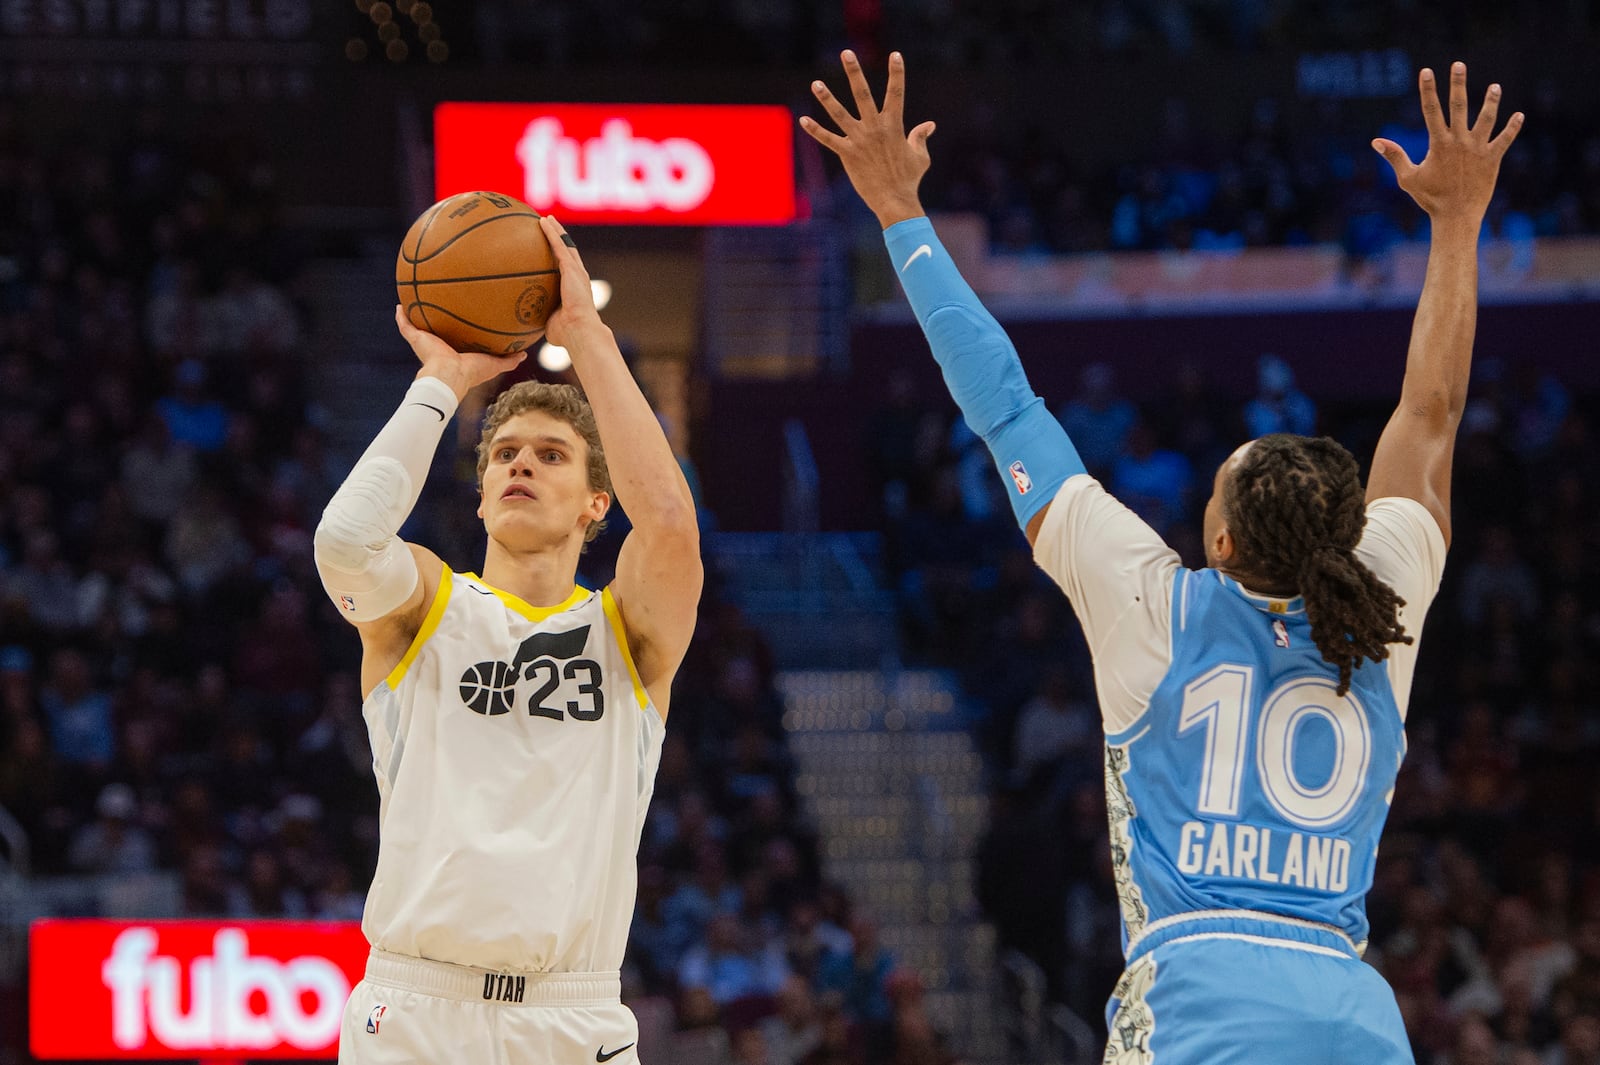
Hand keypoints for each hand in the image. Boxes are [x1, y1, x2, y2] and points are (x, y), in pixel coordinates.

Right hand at [394, 305, 525, 400]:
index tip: (460, 317)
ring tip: (414, 297)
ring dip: (415, 314)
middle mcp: (439, 346)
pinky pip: (405, 325)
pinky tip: (399, 305)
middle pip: (436, 330)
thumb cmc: (472, 372)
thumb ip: (508, 360)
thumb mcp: (494, 364)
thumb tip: (525, 354)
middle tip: (438, 303)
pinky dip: (400, 316)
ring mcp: (426, 343)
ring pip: (418, 326)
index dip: (457, 329)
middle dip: (436, 319)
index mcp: (455, 352)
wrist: (450, 375)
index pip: (456, 338)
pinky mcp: (416, 339)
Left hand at [537, 213, 607, 350]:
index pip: (567, 269)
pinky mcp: (572, 268)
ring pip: (564, 244)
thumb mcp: (549, 324)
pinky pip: (559, 246)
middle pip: (568, 252)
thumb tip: (523, 326)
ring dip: (556, 231)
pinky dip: (552, 232)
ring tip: (546, 219)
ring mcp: (576, 271)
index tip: (551, 249)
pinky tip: (543, 222)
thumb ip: (540, 319)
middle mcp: (578, 277)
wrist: (579, 331)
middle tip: (549, 228)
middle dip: (559, 239)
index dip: (560, 257)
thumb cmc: (566, 334)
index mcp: (575, 289)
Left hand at [800, 50, 934, 228]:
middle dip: (854, 72)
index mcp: (894, 125)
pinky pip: (828, 139)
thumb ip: (920, 137)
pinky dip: (815, 130)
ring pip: (839, 114)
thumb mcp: (920, 156)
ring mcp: (859, 140)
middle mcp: (875, 128)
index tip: (895, 54)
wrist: (895, 201)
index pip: (896, 93)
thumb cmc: (909, 179)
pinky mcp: (847, 154)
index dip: (897, 73)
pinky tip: (803, 119)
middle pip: (863, 94)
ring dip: (827, 98)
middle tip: (847, 53)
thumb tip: (929, 125)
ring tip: (815, 83)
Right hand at [1372, 62, 1523, 224]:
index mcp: (1439, 144)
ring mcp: (1478, 149)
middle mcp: (1459, 142)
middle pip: (1458, 106)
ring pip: (1486, 119)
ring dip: (1491, 101)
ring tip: (1495, 87)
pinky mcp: (1492, 159)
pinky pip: (1504, 140)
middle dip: (1458, 84)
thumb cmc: (1430, 198)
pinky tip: (1519, 116)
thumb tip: (1376, 141)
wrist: (1456, 216)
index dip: (1428, 90)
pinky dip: (1512, 128)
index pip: (1431, 111)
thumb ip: (1395, 156)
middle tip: (1459, 65)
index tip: (1426, 71)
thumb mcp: (1408, 178)